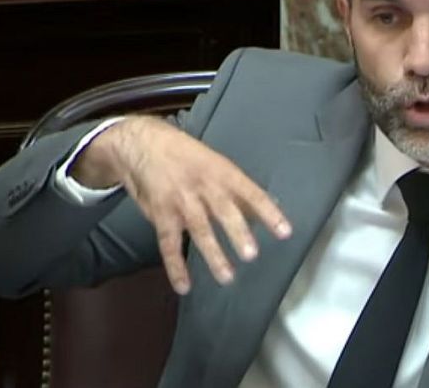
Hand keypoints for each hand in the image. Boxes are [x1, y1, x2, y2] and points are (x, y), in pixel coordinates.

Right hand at [71, 115, 291, 294]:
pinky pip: (168, 244)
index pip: (251, 193)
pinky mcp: (161, 214)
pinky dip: (175, 266)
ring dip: (214, 254)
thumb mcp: (214, 163)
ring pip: (199, 230)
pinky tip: (184, 285)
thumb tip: (263, 209)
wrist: (143, 143)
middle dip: (238, 233)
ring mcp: (181, 200)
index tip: (284, 232)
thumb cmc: (186, 155)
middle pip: (224, 211)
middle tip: (251, 254)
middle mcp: (203, 185)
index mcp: (222, 171)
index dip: (268, 212)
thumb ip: (235, 188)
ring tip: (227, 276)